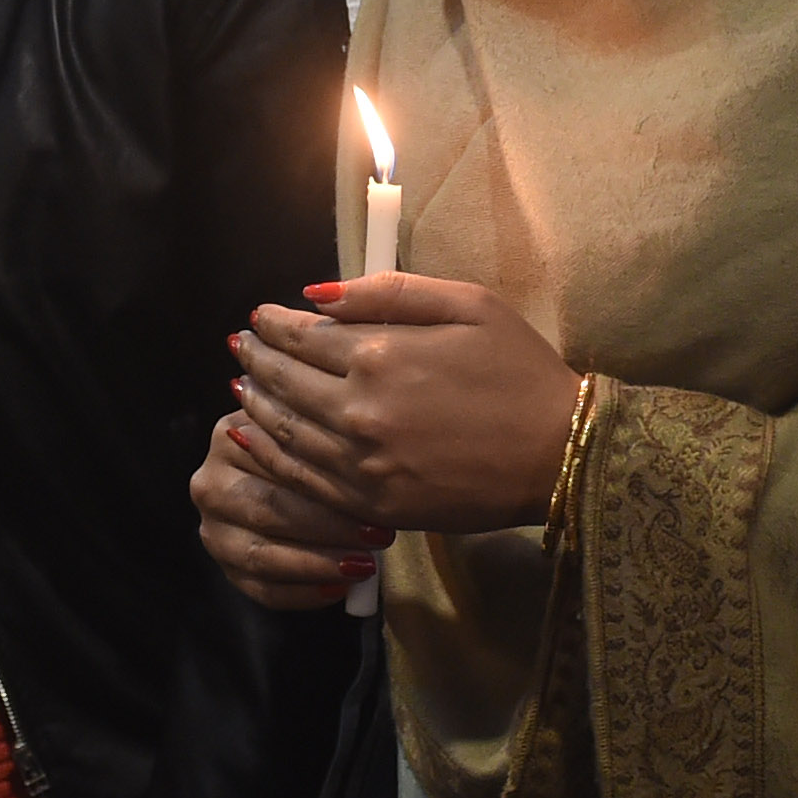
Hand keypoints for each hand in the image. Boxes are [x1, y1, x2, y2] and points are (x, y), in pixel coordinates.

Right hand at [191, 409, 383, 607]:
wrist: (277, 483)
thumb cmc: (310, 458)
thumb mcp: (311, 439)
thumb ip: (322, 448)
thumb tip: (367, 473)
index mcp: (231, 437)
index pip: (280, 465)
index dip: (329, 485)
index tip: (377, 501)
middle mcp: (211, 482)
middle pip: (269, 510)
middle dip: (328, 528)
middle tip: (377, 537)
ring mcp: (212, 528)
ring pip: (262, 555)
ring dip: (317, 565)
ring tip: (361, 566)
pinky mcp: (224, 567)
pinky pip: (261, 590)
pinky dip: (302, 594)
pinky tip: (337, 589)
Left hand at [227, 273, 580, 537]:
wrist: (558, 454)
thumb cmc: (521, 371)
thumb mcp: (469, 305)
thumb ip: (390, 293)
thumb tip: (317, 294)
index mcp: (381, 356)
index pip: (303, 337)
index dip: (274, 325)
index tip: (260, 317)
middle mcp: (359, 411)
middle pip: (284, 383)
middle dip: (257, 360)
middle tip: (240, 346)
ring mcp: (362, 464)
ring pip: (286, 432)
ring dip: (256, 405)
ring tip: (241, 386)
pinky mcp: (373, 504)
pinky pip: (305, 480)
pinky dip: (272, 457)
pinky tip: (257, 440)